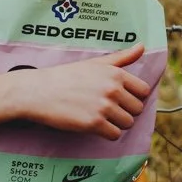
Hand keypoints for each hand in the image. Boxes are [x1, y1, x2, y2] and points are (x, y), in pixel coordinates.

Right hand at [14, 47, 151, 139]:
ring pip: (128, 123)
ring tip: (102, 118)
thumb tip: (142, 46)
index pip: (143, 91)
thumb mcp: (96, 63)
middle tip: (109, 110)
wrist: (39, 91)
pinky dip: (108, 134)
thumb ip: (121, 57)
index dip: (134, 97)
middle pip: (137, 109)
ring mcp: (104, 107)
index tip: (122, 99)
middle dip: (126, 111)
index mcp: (116, 74)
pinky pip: (115, 135)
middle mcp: (113, 89)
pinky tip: (96, 126)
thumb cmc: (67, 76)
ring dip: (118, 123)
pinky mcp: (93, 124)